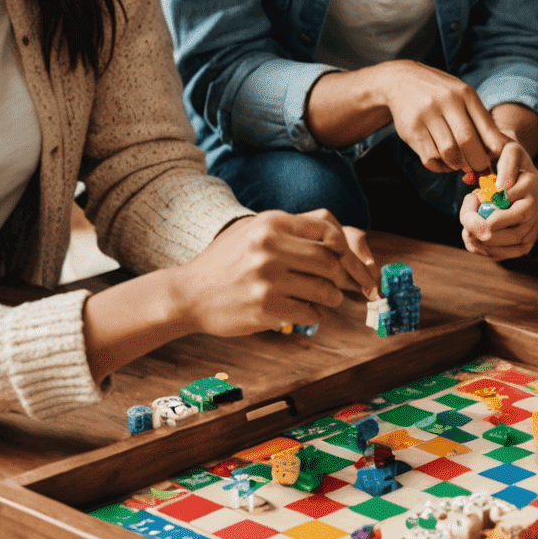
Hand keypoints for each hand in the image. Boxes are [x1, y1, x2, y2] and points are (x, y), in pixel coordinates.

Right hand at [171, 209, 377, 335]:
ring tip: (323, 299)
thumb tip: (342, 239)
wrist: (188, 293)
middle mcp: (270, 247)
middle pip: (331, 262)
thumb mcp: (254, 230)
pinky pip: (309, 313)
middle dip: (342, 277)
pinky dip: (314, 316)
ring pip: (325, 290)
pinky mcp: (264, 308)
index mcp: (271, 222)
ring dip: (331, 299)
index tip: (349, 262)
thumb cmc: (227, 261)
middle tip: (338, 286)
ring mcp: (267, 278)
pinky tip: (304, 313)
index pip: (328, 229)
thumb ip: (293, 228)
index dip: (346, 248)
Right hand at [374, 61, 506, 174]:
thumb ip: (479, 120)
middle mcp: (446, 101)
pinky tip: (442, 161)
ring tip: (459, 164)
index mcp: (465, 94)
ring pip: (448, 152)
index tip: (494, 159)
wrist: (401, 80)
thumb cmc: (441, 93)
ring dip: (457, 165)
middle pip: (467, 140)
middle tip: (479, 169)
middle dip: (476, 161)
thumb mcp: (462, 96)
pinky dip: (439, 166)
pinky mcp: (411, 129)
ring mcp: (427, 114)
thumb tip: (497, 151)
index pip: (486, 126)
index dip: (493, 149)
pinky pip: (430, 157)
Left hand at [459, 141, 537, 260]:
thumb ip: (507, 164)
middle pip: (514, 232)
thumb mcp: (508, 151)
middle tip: (465, 222)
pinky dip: (486, 250)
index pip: (510, 202)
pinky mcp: (526, 241)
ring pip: (510, 246)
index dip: (485, 206)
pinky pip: (507, 254)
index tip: (472, 196)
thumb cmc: (507, 159)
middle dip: (483, 230)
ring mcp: (534, 226)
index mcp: (533, 183)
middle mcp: (537, 207)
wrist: (517, 171)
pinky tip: (474, 239)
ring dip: (483, 242)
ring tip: (467, 230)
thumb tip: (501, 190)